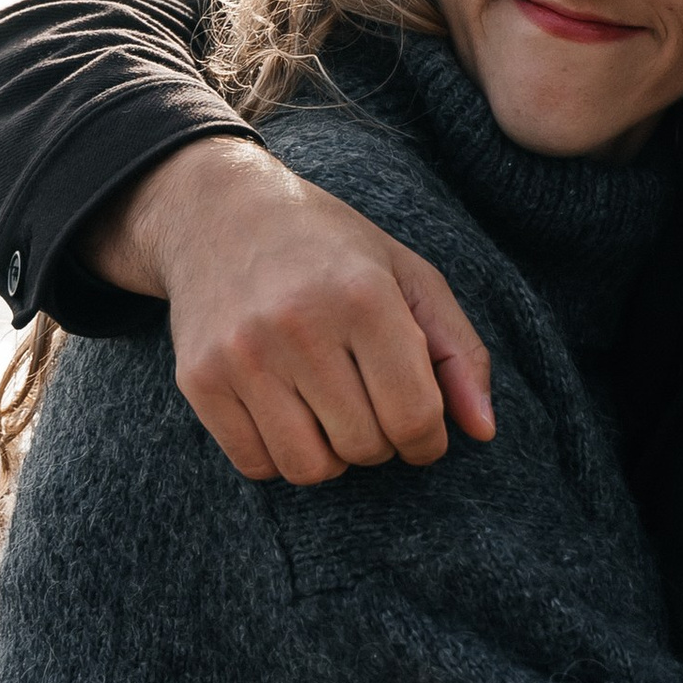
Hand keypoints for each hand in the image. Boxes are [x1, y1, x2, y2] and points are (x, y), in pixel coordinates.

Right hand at [88, 136, 495, 483]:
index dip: (428, 439)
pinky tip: (285, 412)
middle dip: (380, 440)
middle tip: (368, 403)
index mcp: (363, 296)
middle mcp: (298, 325)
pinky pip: (256, 465)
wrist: (219, 214)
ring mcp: (241, 355)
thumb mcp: (408, 276)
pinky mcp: (199, 379)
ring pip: (310, 468)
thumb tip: (483, 431)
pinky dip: (280, 456)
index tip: (420, 425)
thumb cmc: (330, 249)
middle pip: (365, 447)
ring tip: (329, 411)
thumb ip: (458, 351)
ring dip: (331, 456)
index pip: (415, 417)